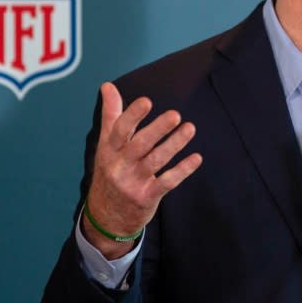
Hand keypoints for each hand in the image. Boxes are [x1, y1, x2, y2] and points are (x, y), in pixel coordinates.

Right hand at [82, 82, 202, 258]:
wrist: (105, 216)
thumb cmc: (110, 170)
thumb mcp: (106, 144)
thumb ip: (111, 114)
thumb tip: (107, 85)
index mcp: (109, 150)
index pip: (119, 130)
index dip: (132, 115)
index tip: (147, 101)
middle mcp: (119, 165)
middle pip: (140, 145)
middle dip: (157, 130)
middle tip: (175, 115)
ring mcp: (133, 182)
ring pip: (155, 161)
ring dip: (174, 145)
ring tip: (190, 128)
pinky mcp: (146, 197)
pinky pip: (167, 182)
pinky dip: (182, 170)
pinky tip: (196, 158)